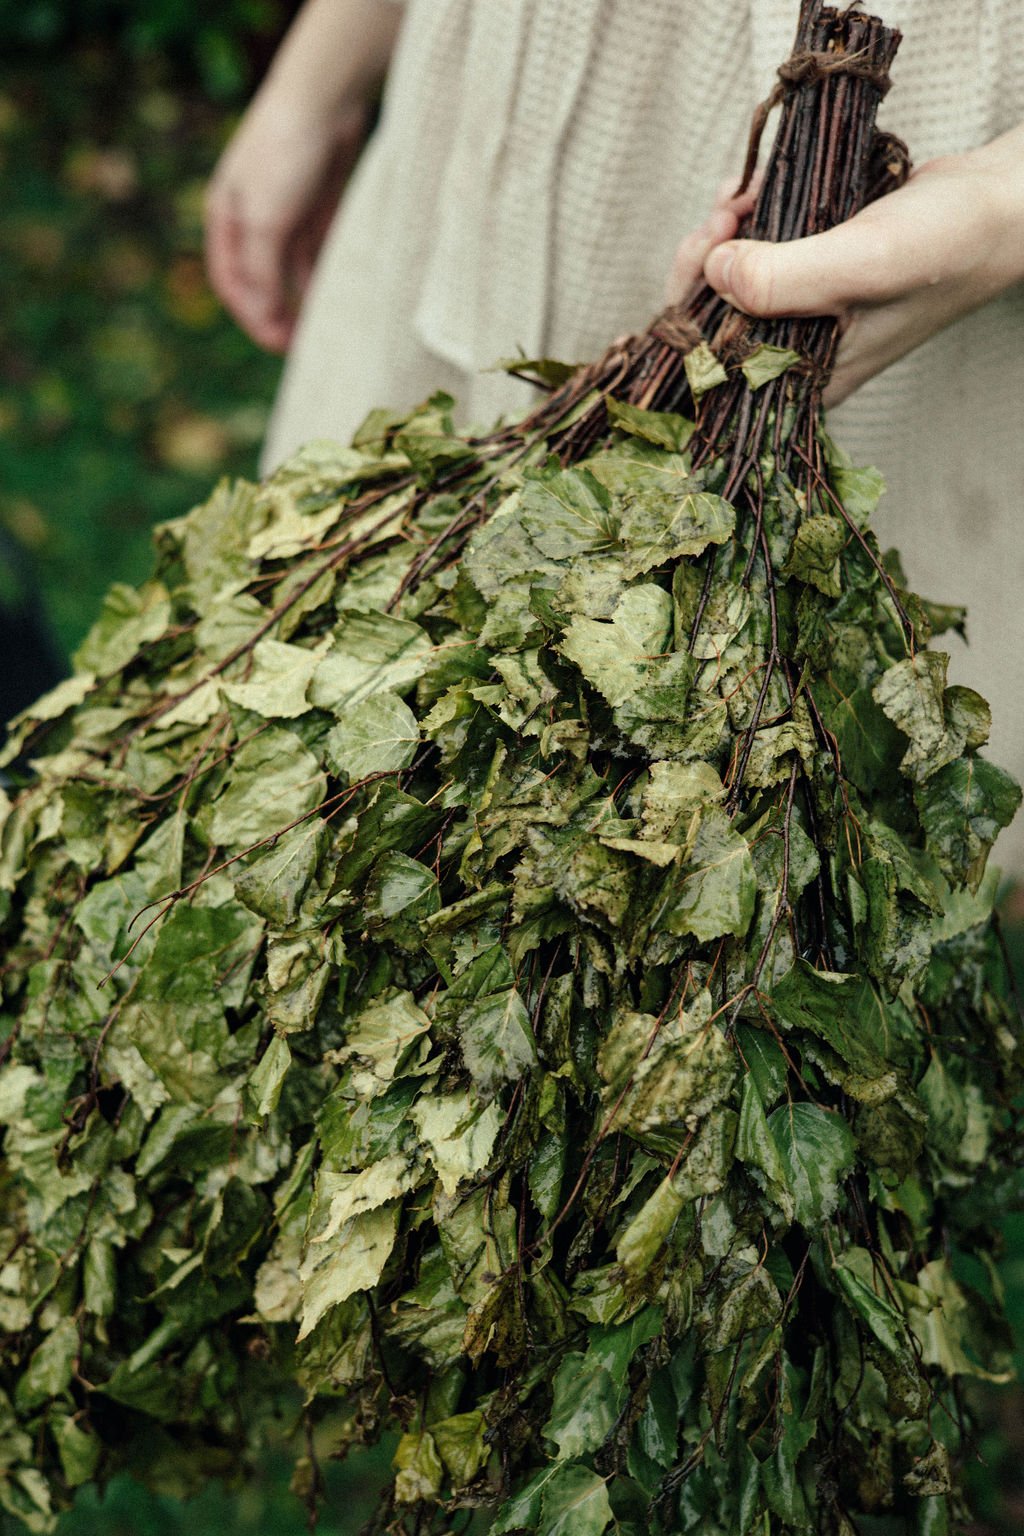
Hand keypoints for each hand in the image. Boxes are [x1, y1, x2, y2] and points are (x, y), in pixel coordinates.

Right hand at [205, 98, 366, 352]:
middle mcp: (252, 218)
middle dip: (278, 314)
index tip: (278, 345)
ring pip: (292, 270)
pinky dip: (323, 276)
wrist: (325, 100)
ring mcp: (286, 212)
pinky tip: (338, 296)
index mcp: (225, 219)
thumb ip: (262, 273)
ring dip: (303, 300)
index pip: (232, 283)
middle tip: (302, 348)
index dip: (252, 318)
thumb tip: (264, 319)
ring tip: (324, 328)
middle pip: (262, 280)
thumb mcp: (266, 221)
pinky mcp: (318, 206)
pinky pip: (318, 253)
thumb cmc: (283, 155)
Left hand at [669, 124, 1023, 407]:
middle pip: (714, 325)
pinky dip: (744, 222)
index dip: (690, 312)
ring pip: (729, 286)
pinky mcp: (810, 276)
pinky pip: (755, 257)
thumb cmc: (946, 244)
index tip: (704, 250)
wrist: (998, 203)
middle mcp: (798, 357)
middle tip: (723, 215)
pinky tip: (750, 194)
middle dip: (704, 264)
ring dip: (722, 237)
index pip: (717, 371)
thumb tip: (714, 272)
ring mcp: (803, 316)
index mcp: (807, 381)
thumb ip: (784, 278)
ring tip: (739, 198)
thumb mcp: (863, 264)